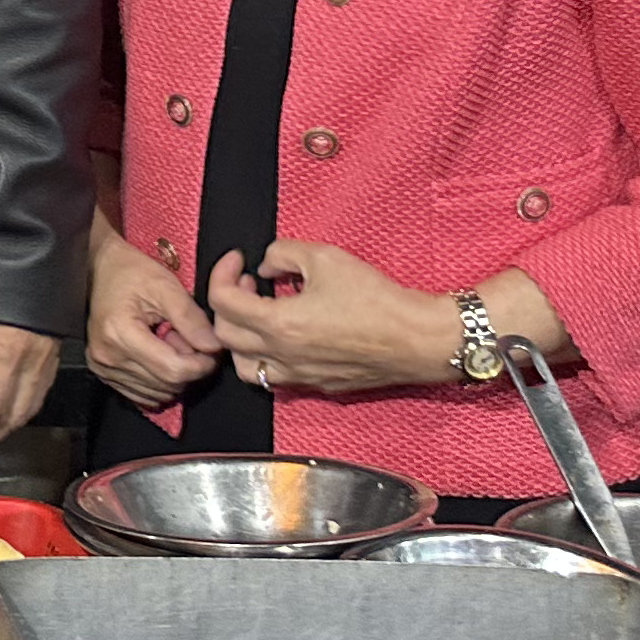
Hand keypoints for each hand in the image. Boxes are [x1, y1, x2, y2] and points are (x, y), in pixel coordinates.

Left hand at [0, 310, 60, 454]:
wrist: (30, 232)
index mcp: (10, 352)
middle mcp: (36, 359)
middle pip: (12, 416)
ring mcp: (49, 352)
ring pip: (30, 407)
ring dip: (3, 427)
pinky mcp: (53, 344)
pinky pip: (40, 390)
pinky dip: (20, 408)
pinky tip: (3, 407)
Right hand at [86, 220, 224, 409]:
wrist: (96, 269)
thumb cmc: (131, 272)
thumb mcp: (165, 286)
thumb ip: (191, 318)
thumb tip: (214, 348)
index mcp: (120, 333)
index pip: (173, 370)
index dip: (201, 364)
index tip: (211, 348)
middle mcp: (107, 357)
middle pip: (167, 384)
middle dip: (188, 367)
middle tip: (186, 338)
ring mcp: (102, 368)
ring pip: (158, 393)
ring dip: (173, 374)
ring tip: (169, 344)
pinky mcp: (103, 373)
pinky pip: (143, 395)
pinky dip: (159, 381)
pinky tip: (157, 356)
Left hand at [208, 238, 459, 396]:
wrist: (418, 338)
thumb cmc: (377, 300)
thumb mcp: (325, 258)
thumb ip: (283, 254)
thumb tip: (266, 265)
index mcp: (278, 325)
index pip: (221, 302)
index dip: (222, 273)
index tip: (238, 261)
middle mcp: (282, 356)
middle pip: (225, 335)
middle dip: (228, 304)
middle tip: (249, 282)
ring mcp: (300, 376)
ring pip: (245, 367)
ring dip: (241, 339)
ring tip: (260, 314)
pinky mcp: (318, 385)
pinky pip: (275, 378)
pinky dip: (267, 357)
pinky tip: (287, 335)